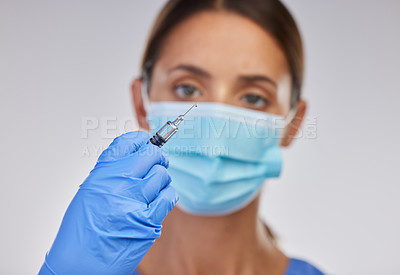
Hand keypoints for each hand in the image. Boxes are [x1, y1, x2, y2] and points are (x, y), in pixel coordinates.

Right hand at [39, 131, 177, 274]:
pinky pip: (169, 196)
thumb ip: (112, 172)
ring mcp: (134, 201)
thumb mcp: (90, 192)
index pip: (127, 143)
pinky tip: (160, 199)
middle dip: (157, 157)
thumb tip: (136, 156)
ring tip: (154, 188)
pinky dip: (168, 195)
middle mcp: (117, 184)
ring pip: (162, 175)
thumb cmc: (83, 230)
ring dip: (162, 179)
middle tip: (158, 162)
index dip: (140, 139)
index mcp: (101, 174)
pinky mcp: (148, 220)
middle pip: (151, 155)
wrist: (80, 263)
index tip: (145, 141)